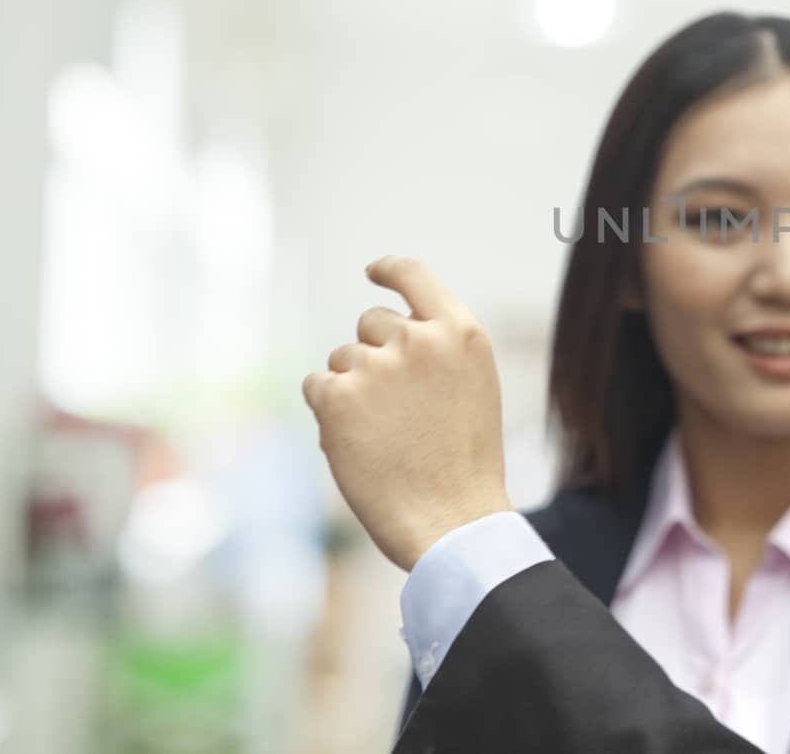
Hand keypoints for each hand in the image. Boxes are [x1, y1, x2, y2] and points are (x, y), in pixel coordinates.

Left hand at [303, 255, 511, 570]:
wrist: (451, 520)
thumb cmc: (465, 464)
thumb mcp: (473, 388)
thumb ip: (439, 352)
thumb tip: (387, 336)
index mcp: (461, 333)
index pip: (415, 276)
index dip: (389, 270)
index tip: (372, 272)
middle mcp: (418, 339)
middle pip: (370, 323)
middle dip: (374, 354)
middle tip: (397, 408)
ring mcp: (376, 365)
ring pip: (342, 359)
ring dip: (353, 389)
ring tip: (385, 435)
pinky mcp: (337, 397)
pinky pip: (316, 386)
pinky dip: (328, 411)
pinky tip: (358, 442)